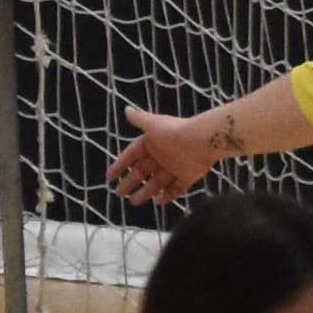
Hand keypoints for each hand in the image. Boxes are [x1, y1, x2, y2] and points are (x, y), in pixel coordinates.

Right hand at [107, 103, 224, 204]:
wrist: (202, 140)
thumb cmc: (174, 131)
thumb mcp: (153, 124)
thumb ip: (139, 119)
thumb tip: (126, 109)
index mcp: (152, 142)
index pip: (132, 155)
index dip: (120, 165)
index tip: (110, 177)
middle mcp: (162, 155)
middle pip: (143, 171)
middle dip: (130, 182)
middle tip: (119, 193)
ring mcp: (175, 167)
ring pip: (157, 183)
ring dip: (145, 192)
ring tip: (133, 202)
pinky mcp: (188, 176)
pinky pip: (175, 188)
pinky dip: (167, 195)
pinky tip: (157, 202)